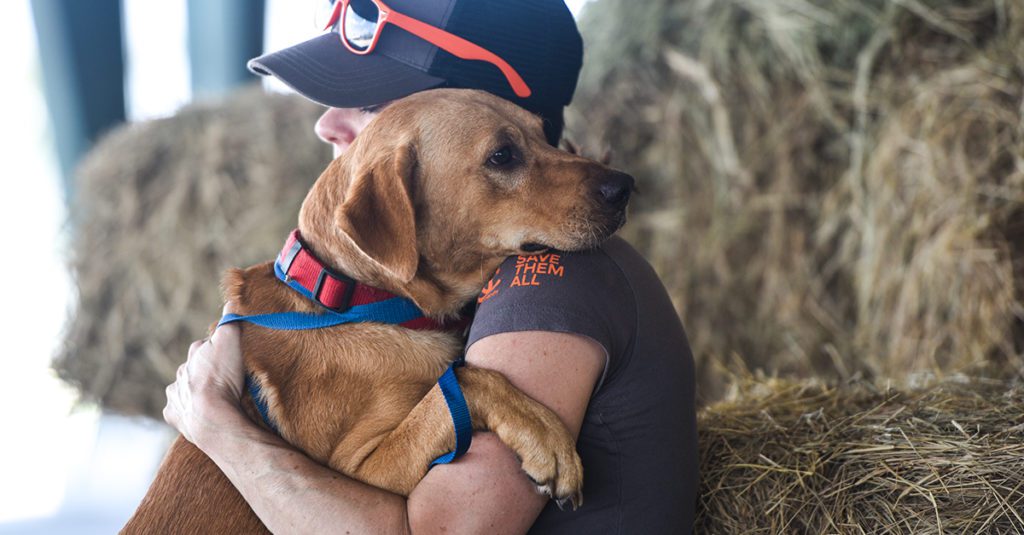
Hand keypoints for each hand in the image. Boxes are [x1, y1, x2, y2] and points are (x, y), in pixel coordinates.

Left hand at [164, 304, 246, 445]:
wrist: (210, 416)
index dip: (218, 349)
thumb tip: (231, 301)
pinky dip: (187, 411)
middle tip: (223, 378)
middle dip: (204, 371)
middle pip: (193, 368)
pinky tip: (198, 413)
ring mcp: (176, 395)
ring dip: (194, 391)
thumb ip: (230, 321)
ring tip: (213, 398)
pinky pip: (178, 410)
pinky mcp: (174, 415)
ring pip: (184, 389)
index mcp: (194, 355)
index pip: (205, 346)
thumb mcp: (230, 341)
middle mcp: (181, 373)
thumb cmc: (222, 378)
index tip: (230, 355)